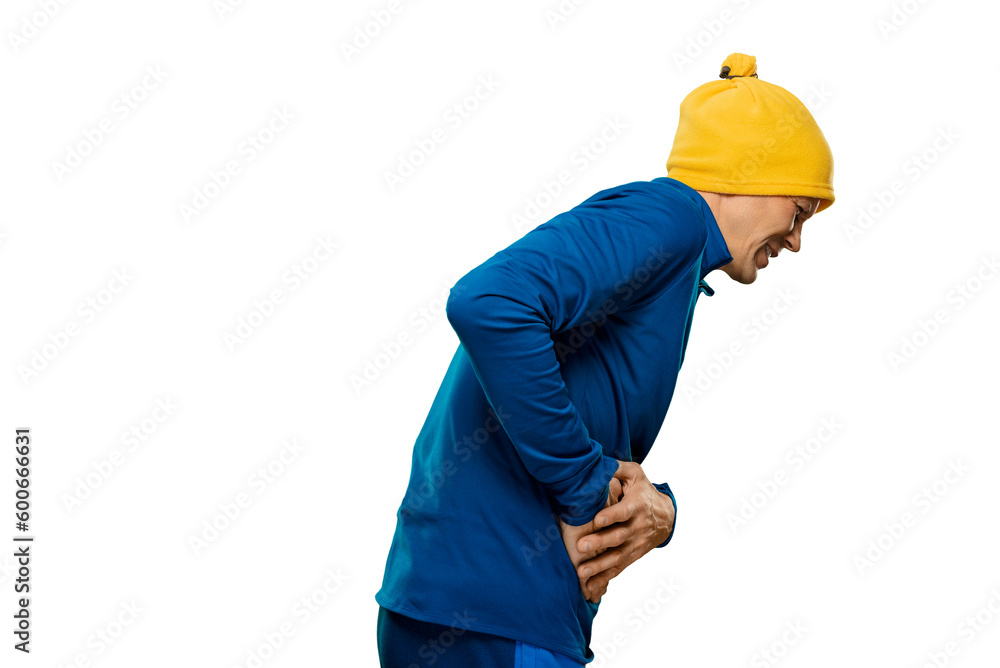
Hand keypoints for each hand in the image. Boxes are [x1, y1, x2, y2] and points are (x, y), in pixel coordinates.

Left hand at [573, 461, 674, 600]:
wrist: (666, 516)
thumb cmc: (643, 491)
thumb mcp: (635, 474)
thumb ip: (618, 468)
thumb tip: (600, 461)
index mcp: (637, 505)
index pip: (624, 512)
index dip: (611, 516)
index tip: (596, 519)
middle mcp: (637, 527)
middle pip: (618, 537)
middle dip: (600, 543)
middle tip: (580, 546)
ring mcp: (635, 544)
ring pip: (617, 557)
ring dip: (599, 566)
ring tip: (582, 572)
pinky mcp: (632, 556)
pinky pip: (618, 569)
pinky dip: (604, 579)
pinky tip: (590, 588)